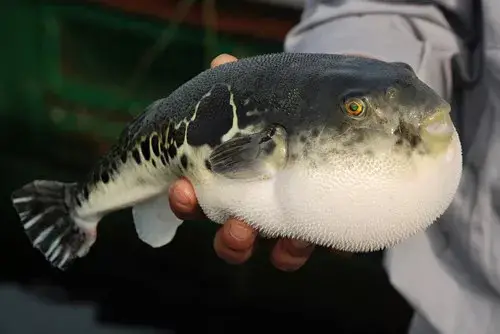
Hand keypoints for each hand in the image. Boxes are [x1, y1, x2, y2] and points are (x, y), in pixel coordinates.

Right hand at [168, 54, 314, 271]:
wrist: (347, 119)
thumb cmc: (296, 111)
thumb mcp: (270, 96)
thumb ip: (245, 87)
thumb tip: (222, 62)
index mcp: (238, 177)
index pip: (201, 196)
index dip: (186, 199)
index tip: (181, 187)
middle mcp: (257, 205)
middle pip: (228, 233)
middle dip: (222, 235)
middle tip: (230, 225)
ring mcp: (285, 220)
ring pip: (259, 246)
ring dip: (244, 244)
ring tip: (246, 231)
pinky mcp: (316, 226)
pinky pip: (299, 250)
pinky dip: (293, 250)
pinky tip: (298, 240)